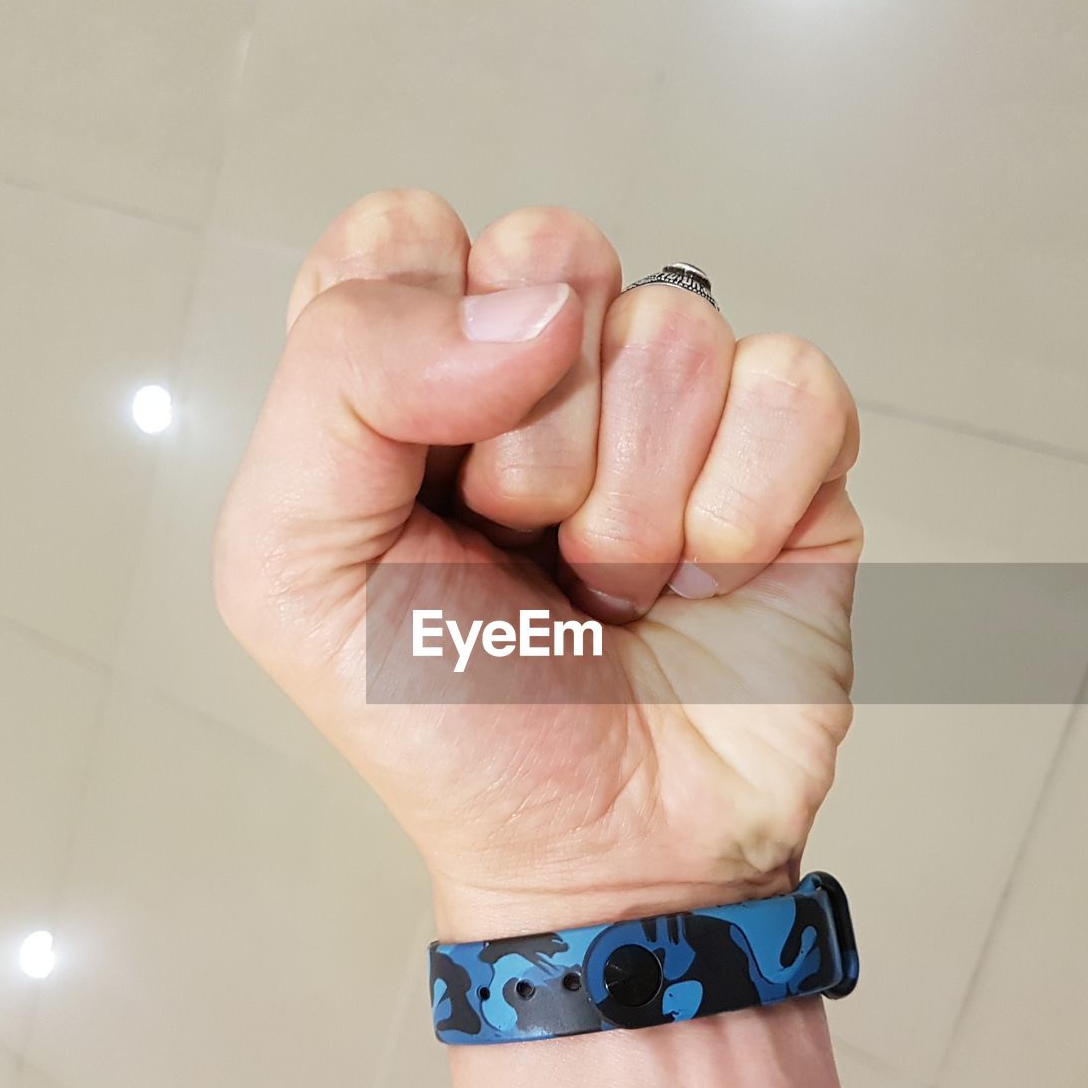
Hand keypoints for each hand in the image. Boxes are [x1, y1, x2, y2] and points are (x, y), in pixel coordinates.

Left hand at [214, 190, 861, 938]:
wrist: (602, 852)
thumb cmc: (447, 725)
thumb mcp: (294, 569)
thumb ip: (338, 388)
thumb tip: (531, 309)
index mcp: (413, 380)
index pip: (404, 236)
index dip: (414, 335)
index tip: (417, 471)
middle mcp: (545, 371)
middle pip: (554, 256)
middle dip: (532, 438)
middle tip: (524, 545)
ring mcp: (675, 409)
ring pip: (675, 331)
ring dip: (631, 503)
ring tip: (610, 592)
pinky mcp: (788, 456)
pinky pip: (792, 384)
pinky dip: (742, 508)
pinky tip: (708, 579)